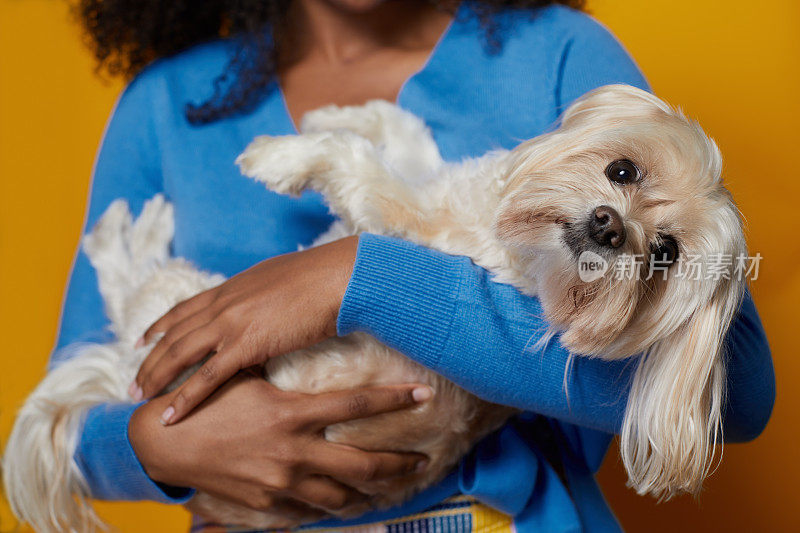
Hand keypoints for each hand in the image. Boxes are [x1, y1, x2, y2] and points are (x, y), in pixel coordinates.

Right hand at [129, 373, 431, 513]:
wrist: (163, 444)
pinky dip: (330, 506)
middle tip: (423, 460)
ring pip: (341, 495)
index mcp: (292, 413)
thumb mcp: (246, 376)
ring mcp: (282, 483)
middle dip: (398, 464)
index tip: (424, 394)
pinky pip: (309, 511)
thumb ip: (280, 367)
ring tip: (391, 485)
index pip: (356, 406)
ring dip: (370, 492)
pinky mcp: (267, 503)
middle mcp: (294, 451)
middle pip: (363, 464)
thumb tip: (306, 336)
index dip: (395, 400)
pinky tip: (344, 501)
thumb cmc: (206, 403)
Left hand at [131, 236, 357, 423]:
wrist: (336, 278)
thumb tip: (266, 303)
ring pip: (180, 355)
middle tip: (133, 383)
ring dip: (156, 378)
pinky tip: (170, 415)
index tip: (140, 340)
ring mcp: (230, 323)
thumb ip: (263, 294)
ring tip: (138, 400)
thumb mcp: (281, 280)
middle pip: (173, 335)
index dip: (159, 326)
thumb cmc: (320, 278)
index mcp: (231, 287)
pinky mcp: (245, 344)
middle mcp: (223, 304)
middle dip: (149, 360)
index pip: (184, 309)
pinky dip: (185, 398)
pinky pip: (207, 377)